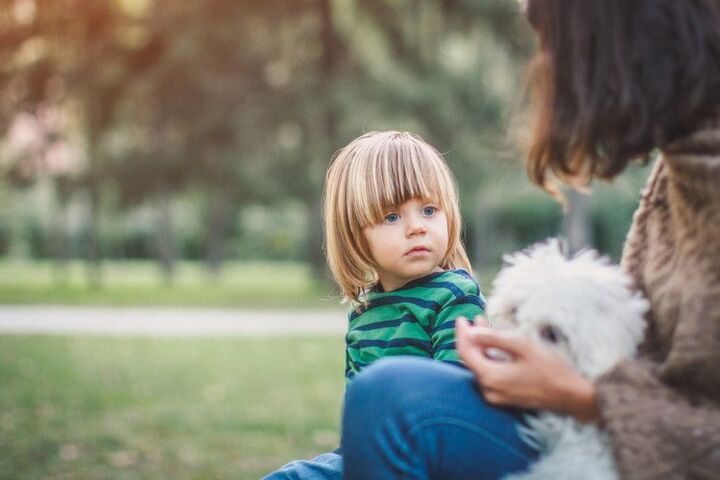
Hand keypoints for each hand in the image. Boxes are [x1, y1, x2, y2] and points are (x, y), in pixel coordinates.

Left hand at [456, 317, 599, 423]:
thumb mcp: (522, 346)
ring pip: (480, 366)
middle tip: (475, 318)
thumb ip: (494, 338)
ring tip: (483, 326)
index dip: (462, 333)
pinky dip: (488, 358)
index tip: (462, 318)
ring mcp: (495, 396)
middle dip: (471, 338)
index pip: (465, 352)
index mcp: (490, 377)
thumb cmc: (550, 369)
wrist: (571, 397)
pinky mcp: (503, 398)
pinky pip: (489, 375)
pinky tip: (494, 345)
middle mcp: (488, 390)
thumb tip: (471, 333)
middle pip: (471, 360)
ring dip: (480, 347)